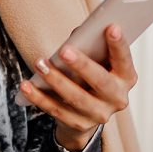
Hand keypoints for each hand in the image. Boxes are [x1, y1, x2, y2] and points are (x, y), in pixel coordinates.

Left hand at [18, 24, 137, 151]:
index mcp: (126, 78)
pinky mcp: (79, 124)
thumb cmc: (93, 74)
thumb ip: (92, 47)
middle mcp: (117, 99)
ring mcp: (99, 115)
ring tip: (40, 64)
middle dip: (82, 65)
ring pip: (76, 98)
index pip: (124, 60)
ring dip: (56, 80)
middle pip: (101, 82)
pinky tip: (27, 86)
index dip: (119, 45)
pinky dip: (39, 98)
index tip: (112, 27)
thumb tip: (77, 37)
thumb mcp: (99, 61)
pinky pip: (56, 110)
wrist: (89, 111)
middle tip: (65, 50)